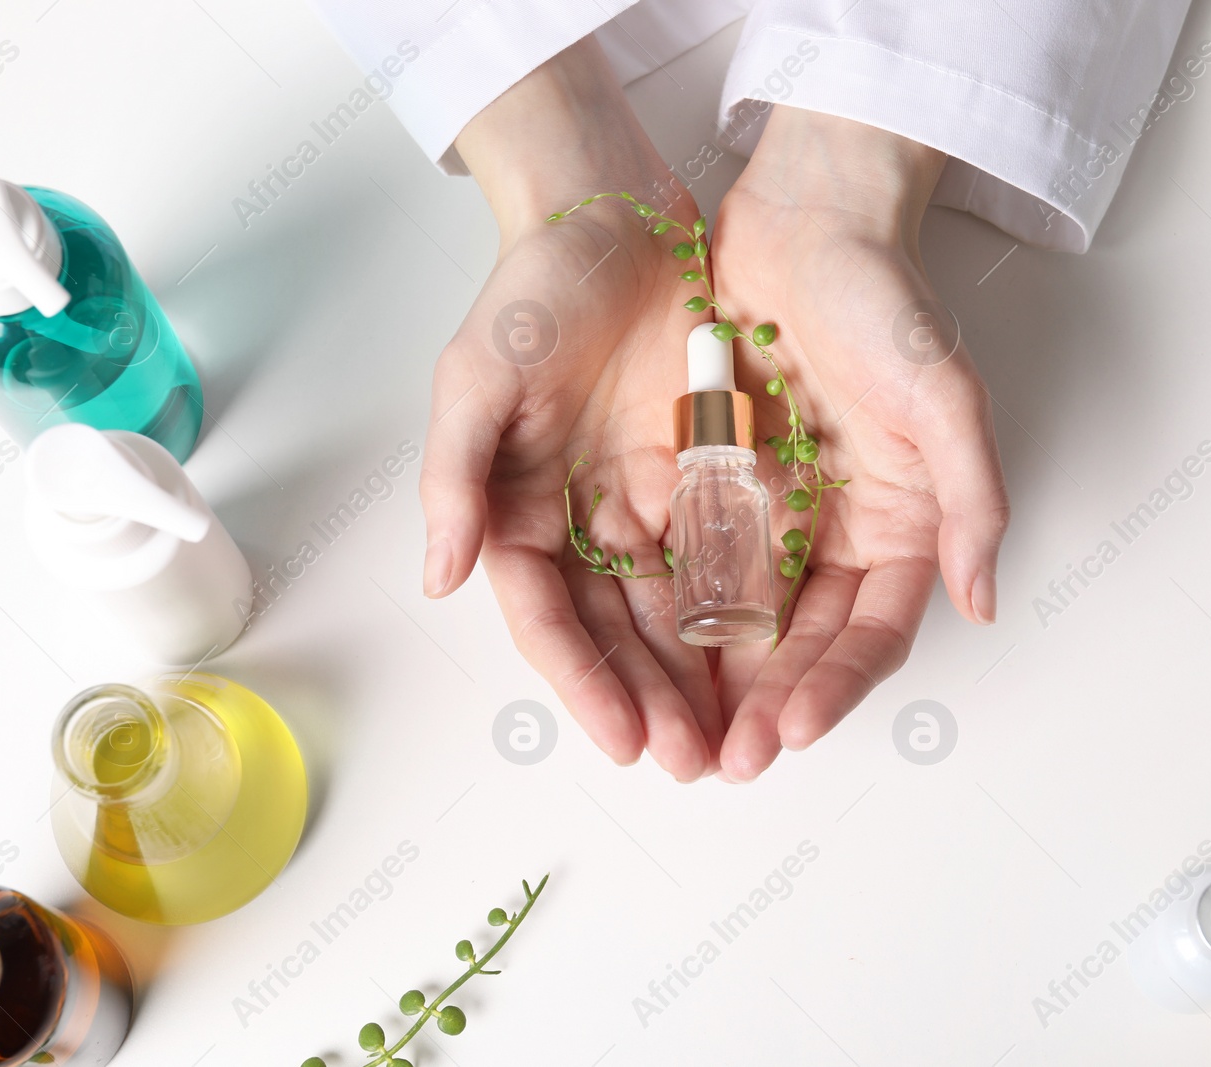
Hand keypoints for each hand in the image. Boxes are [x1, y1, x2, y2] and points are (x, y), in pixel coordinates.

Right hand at [421, 38, 720, 780]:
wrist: (614, 213)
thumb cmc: (533, 287)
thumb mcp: (478, 375)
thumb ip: (456, 476)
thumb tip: (437, 577)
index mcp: (518, 511)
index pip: (550, 618)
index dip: (583, 682)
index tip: (626, 738)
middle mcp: (582, 520)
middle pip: (616, 631)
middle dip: (652, 700)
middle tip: (695, 763)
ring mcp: (644, 500)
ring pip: (675, 610)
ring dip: (699, 676)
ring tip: (735, 738)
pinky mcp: (702, 473)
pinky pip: (727, 553)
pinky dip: (744, 608)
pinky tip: (773, 657)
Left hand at [708, 106, 1008, 780]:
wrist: (808, 218)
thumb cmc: (886, 299)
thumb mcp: (945, 398)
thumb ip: (971, 500)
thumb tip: (984, 599)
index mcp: (899, 524)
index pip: (872, 631)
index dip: (836, 685)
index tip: (792, 728)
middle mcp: (838, 531)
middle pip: (803, 641)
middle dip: (766, 703)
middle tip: (724, 759)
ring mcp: (776, 510)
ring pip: (742, 615)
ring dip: (713, 677)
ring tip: (678, 731)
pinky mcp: (717, 479)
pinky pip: (690, 555)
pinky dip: (670, 605)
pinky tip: (639, 650)